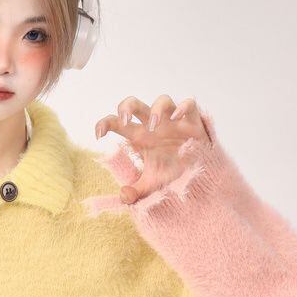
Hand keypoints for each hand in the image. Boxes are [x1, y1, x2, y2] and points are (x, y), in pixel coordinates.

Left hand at [94, 95, 210, 203]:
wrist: (198, 179)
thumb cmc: (171, 176)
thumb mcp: (150, 187)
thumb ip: (135, 193)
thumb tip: (123, 196)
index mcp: (140, 137)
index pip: (117, 123)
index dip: (105, 123)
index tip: (99, 135)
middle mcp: (154, 126)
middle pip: (135, 105)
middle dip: (126, 106)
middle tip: (124, 120)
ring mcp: (173, 122)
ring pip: (162, 100)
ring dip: (155, 109)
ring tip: (153, 126)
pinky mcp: (193, 122)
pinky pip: (189, 104)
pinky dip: (183, 106)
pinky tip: (176, 117)